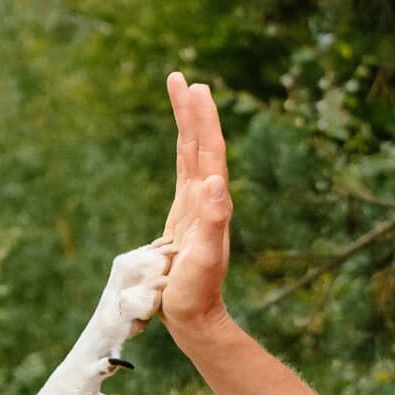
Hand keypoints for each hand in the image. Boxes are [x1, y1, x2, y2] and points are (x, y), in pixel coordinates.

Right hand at [160, 71, 233, 336]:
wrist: (195, 317)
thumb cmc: (196, 291)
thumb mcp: (205, 256)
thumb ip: (213, 220)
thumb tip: (215, 182)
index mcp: (210, 202)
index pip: (207, 151)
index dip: (201, 119)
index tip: (192, 87)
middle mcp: (206, 199)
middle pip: (199, 145)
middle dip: (191, 111)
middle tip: (180, 77)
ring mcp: (195, 208)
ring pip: (192, 156)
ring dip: (188, 126)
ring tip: (182, 97)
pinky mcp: (183, 219)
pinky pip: (183, 175)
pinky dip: (182, 153)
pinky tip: (183, 147)